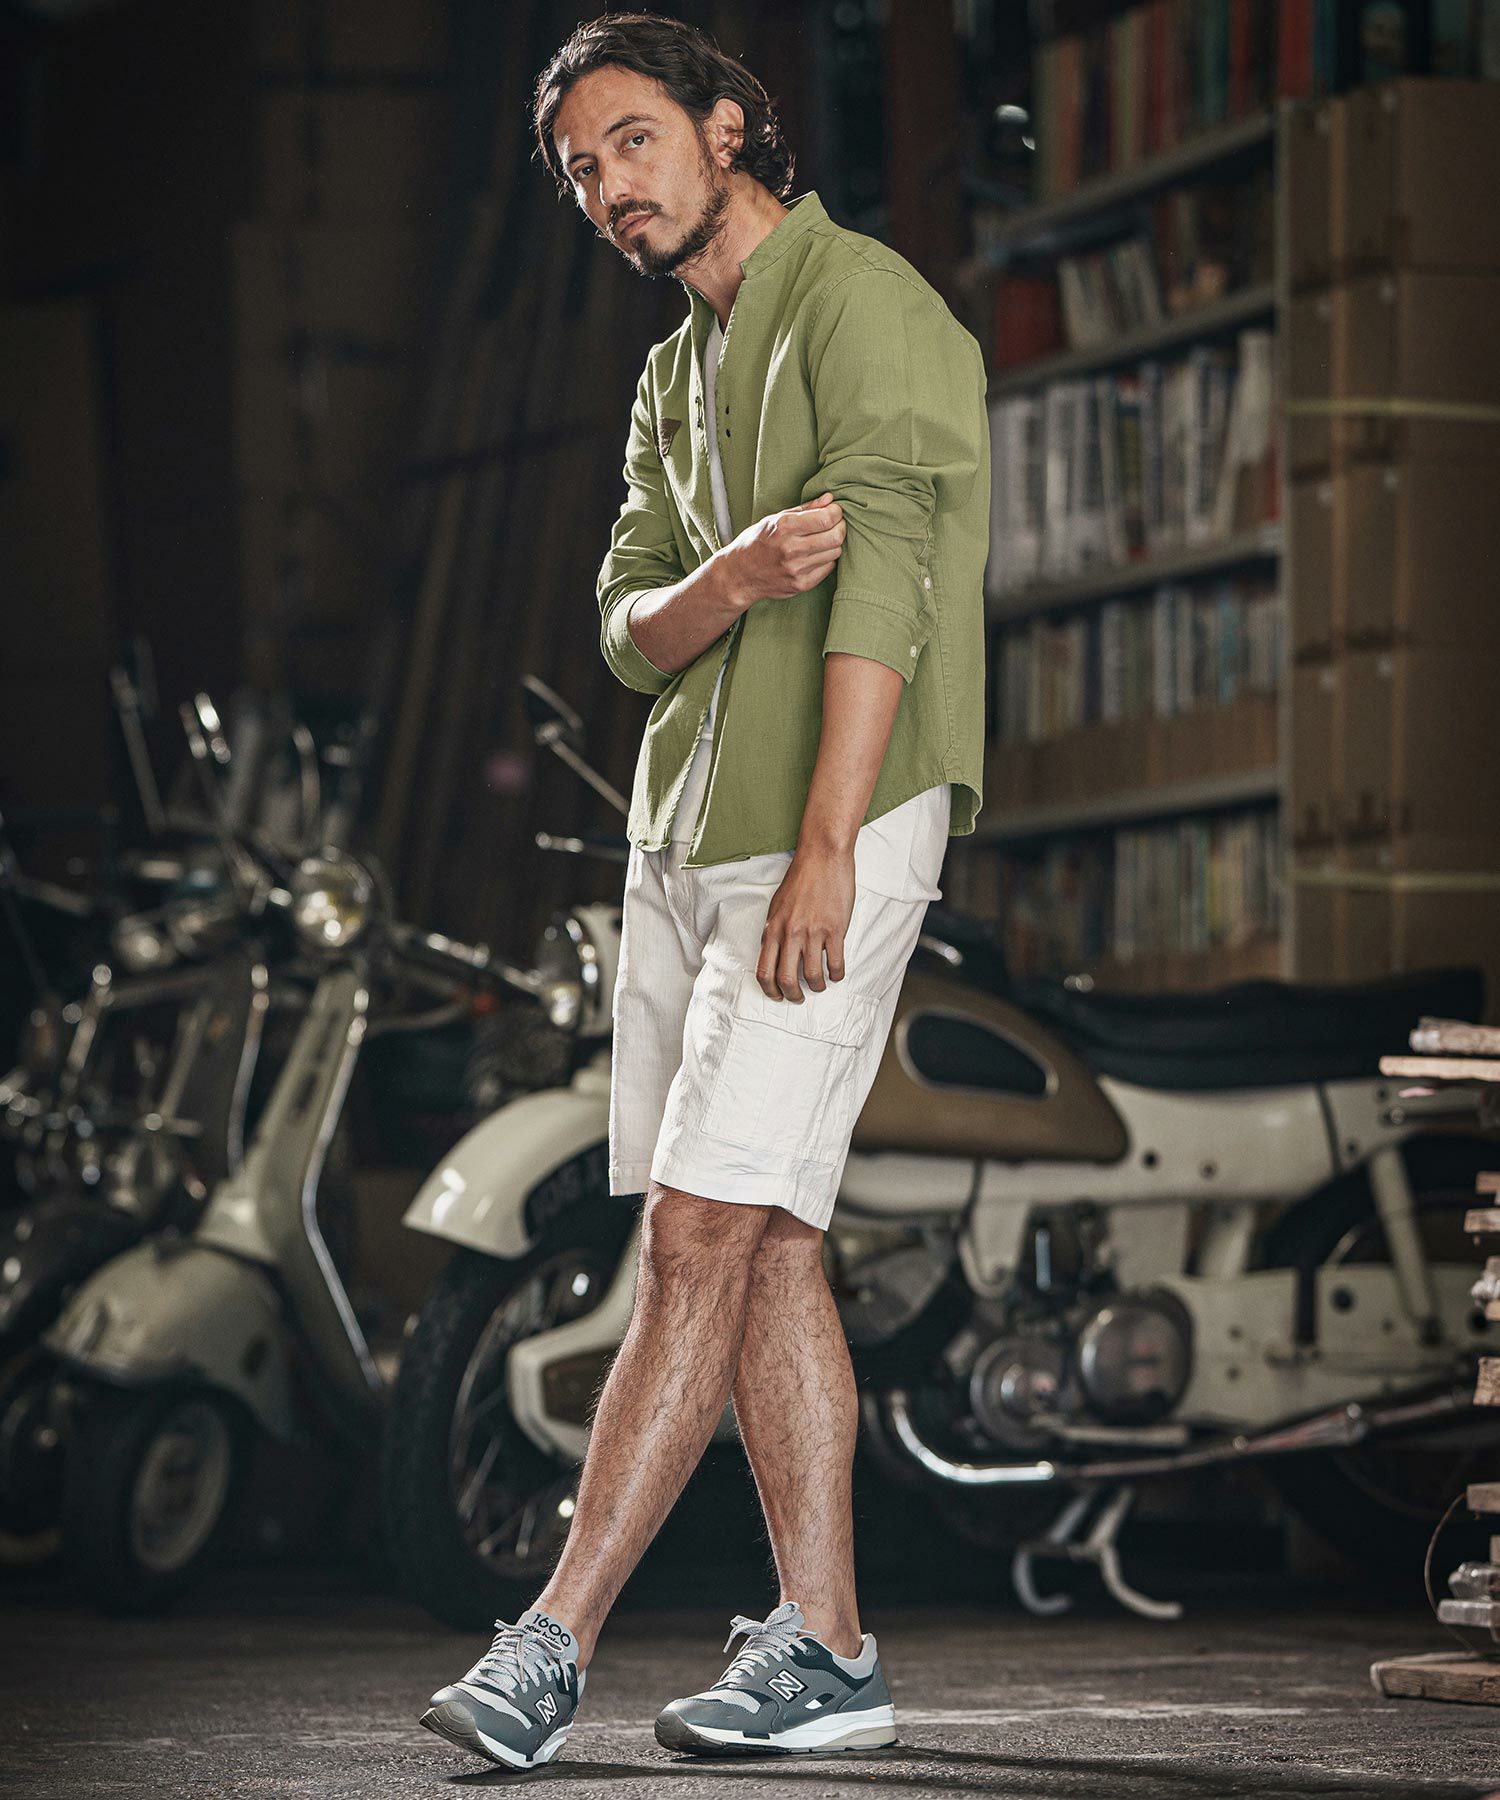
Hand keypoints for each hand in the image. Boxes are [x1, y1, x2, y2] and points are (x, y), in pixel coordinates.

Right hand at [723, 493, 844, 609]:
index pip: (826, 518)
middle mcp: (791, 549)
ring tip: (822, 540)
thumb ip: (805, 509)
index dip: (836, 512)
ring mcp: (796, 569)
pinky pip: (828, 568)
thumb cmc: (757, 542)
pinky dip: (826, 559)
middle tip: (835, 524)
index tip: (834, 511)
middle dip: (840, 527)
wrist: (740, 574)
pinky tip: (815, 555)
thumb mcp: (774, 518)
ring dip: (833, 544)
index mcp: (784, 527)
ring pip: (835, 552)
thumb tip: (829, 499)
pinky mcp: (801, 584)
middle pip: (835, 537)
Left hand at [756, 844, 854, 1001]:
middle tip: (799, 997)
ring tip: (821, 985)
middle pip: (786, 979)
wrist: (822, 857)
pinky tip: (837, 974)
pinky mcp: (834, 930)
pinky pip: (835, 963)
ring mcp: (813, 932)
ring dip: (817, 986)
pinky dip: (836, 975)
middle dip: (793, 995)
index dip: (770, 990)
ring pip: (812, 975)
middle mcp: (790, 933)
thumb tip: (774, 953)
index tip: (778, 996)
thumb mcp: (777, 906)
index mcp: (773, 928)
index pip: (765, 970)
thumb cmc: (800, 879)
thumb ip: (775, 930)